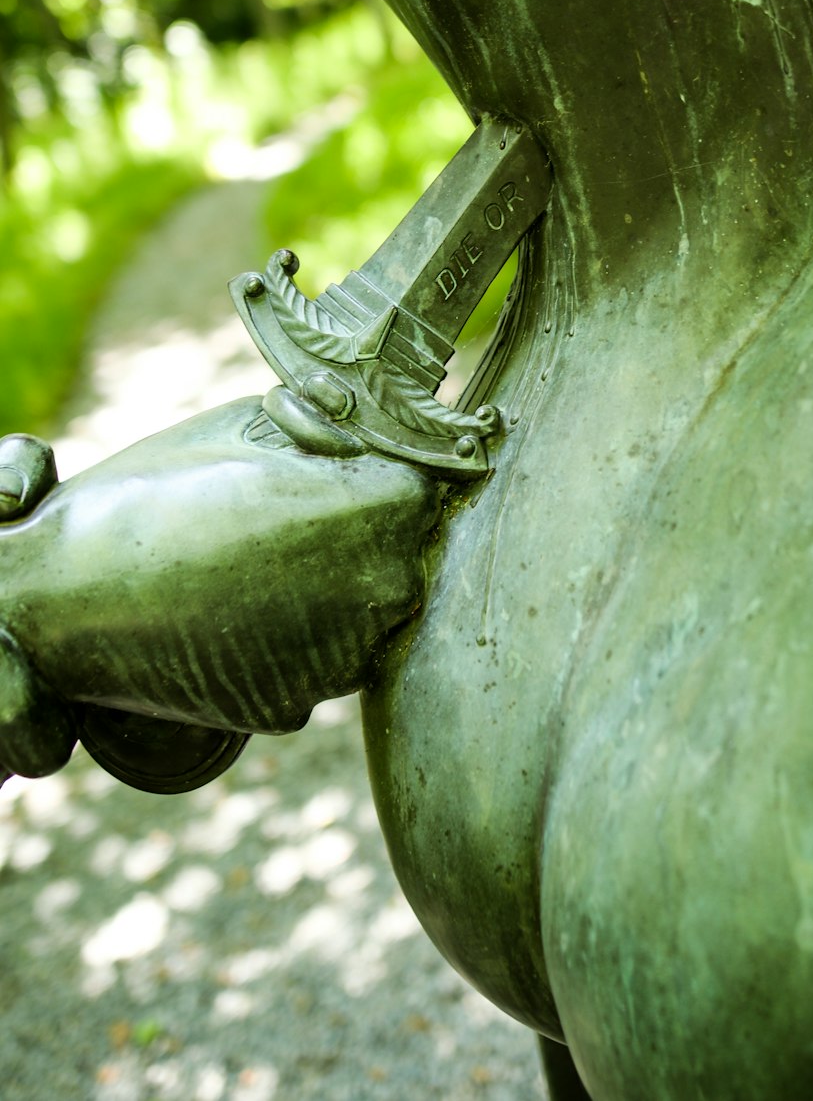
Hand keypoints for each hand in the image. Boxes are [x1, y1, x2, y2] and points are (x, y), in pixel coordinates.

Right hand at [0, 399, 438, 787]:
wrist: (64, 597)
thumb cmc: (156, 493)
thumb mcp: (253, 424)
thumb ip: (339, 425)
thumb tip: (379, 423)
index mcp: (370, 517)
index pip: (430, 483)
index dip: (388, 462)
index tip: (352, 454)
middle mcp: (373, 597)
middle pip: (411, 549)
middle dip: (373, 521)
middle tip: (308, 499)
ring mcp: (338, 662)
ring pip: (373, 608)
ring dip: (342, 579)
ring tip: (267, 552)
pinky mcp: (297, 707)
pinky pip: (326, 657)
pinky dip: (303, 631)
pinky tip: (246, 604)